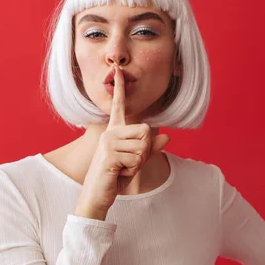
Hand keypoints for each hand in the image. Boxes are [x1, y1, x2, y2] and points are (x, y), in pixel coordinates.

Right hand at [74, 64, 170, 220]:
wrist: (97, 195)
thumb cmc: (115, 177)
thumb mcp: (136, 162)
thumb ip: (151, 149)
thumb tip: (167, 136)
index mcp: (115, 130)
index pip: (119, 105)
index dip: (120, 87)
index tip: (118, 69)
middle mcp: (110, 132)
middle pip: (146, 130)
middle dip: (144, 151)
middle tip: (128, 162)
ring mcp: (108, 142)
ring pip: (143, 146)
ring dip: (138, 163)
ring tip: (122, 168)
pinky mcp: (110, 154)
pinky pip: (136, 158)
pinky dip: (132, 170)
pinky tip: (118, 173)